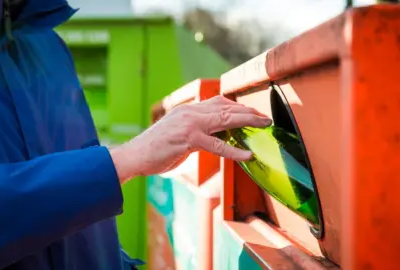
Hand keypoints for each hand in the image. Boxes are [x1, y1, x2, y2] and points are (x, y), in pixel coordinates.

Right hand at [110, 96, 271, 182]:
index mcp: (188, 109)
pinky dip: (234, 150)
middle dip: (248, 111)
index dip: (237, 106)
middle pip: (226, 107)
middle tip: (265, 117)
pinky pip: (216, 145)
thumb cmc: (156, 147)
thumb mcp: (178, 132)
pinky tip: (247, 155)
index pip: (218, 102)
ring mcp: (190, 124)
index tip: (252, 111)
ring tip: (263, 124)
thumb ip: (196, 129)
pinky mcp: (188, 139)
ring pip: (225, 119)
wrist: (134, 155)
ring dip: (247, 121)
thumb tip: (215, 134)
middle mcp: (190, 112)